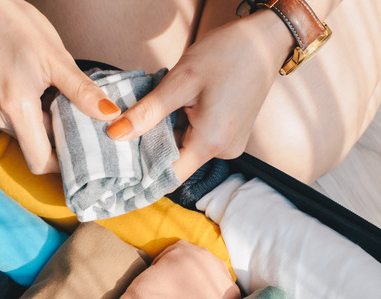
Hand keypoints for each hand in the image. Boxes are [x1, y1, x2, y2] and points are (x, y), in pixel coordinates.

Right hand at [0, 0, 120, 173]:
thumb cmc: (15, 25)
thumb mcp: (57, 58)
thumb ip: (83, 92)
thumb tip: (110, 114)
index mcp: (15, 107)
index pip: (39, 160)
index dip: (62, 163)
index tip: (82, 155)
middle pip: (32, 148)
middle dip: (55, 138)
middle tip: (74, 119)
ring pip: (22, 135)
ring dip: (41, 124)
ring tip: (51, 97)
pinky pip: (10, 122)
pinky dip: (26, 115)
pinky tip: (34, 92)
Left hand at [106, 11, 290, 180]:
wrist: (264, 40)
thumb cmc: (227, 53)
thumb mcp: (180, 81)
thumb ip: (148, 112)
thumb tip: (116, 134)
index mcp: (211, 142)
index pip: (169, 177)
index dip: (142, 176)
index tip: (119, 168)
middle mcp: (223, 151)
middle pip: (176, 162)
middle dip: (151, 147)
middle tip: (128, 128)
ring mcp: (230, 144)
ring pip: (186, 149)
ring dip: (167, 133)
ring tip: (155, 110)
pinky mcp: (231, 134)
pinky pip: (199, 139)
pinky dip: (182, 127)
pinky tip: (176, 107)